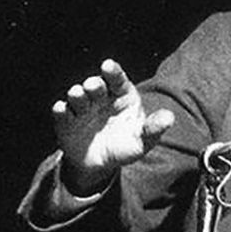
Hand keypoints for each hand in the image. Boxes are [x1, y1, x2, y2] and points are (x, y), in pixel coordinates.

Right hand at [52, 59, 173, 193]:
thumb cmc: (125, 146)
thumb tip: (170, 118)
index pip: (117, 80)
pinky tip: (62, 109)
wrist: (101, 165)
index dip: (113, 71)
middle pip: (96, 86)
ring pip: (77, 96)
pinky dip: (61, 111)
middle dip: (94, 84)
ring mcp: (82, 109)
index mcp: (121, 96)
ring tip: (78, 95)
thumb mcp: (142, 141)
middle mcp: (100, 98)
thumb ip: (153, 129)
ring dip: (77, 94)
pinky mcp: (66, 122)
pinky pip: (61, 114)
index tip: (108, 66)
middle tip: (93, 86)